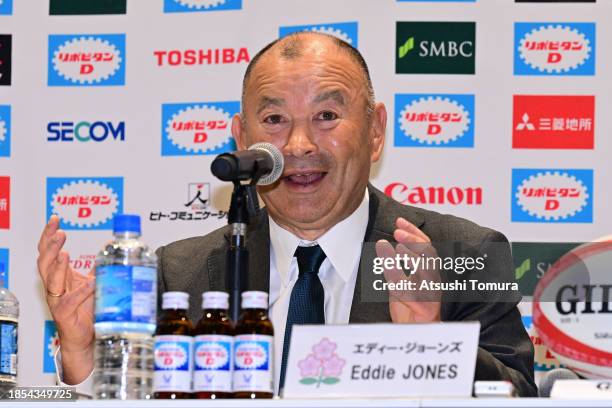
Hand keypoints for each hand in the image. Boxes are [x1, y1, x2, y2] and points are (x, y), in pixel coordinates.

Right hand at [36, 215, 94, 383]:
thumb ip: (100, 266)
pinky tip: (90, 283)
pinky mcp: (65, 314)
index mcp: (60, 275)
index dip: (48, 235)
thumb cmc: (88, 310)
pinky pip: (70, 301)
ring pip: (51, 280)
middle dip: (50, 245)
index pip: (49, 251)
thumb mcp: (95, 282)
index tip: (54, 219)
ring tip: (63, 252)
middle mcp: (56, 286)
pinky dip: (81, 291)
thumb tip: (112, 247)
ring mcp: (58, 300)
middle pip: (45, 262)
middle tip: (59, 232)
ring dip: (58, 265)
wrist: (86, 338)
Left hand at [376, 217, 440, 322]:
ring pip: (427, 269)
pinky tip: (393, 269)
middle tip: (397, 230)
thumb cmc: (408, 308)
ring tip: (399, 245)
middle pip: (430, 253)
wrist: (412, 332)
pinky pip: (414, 291)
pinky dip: (402, 278)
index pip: (425, 246)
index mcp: (428, 271)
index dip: (414, 232)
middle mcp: (432, 279)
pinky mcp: (425, 307)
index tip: (399, 221)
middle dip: (414, 239)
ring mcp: (431, 293)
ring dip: (414, 254)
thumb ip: (393, 264)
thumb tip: (383, 244)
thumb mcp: (397, 281)